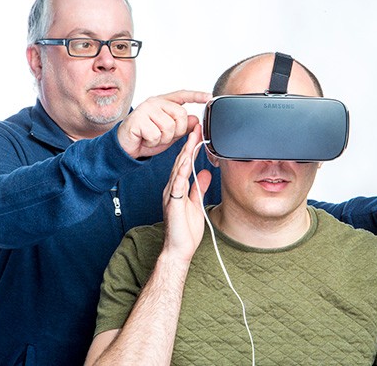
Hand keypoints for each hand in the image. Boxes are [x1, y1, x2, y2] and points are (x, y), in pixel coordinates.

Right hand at [117, 90, 211, 158]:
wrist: (126, 147)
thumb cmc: (146, 138)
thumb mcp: (169, 134)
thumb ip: (183, 126)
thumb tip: (196, 120)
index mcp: (163, 102)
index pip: (182, 95)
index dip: (196, 96)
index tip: (209, 96)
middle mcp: (155, 102)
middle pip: (181, 115)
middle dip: (177, 131)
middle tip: (163, 135)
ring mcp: (145, 109)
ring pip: (169, 127)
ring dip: (163, 139)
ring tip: (152, 137)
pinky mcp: (138, 119)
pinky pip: (156, 135)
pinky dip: (153, 142)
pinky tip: (145, 139)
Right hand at [161, 125, 211, 261]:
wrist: (179, 250)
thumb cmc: (185, 231)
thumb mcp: (196, 204)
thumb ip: (199, 188)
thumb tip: (205, 173)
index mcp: (178, 188)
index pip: (184, 163)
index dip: (191, 148)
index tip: (198, 134)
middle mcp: (172, 189)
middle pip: (180, 161)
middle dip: (188, 144)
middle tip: (196, 128)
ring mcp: (171, 195)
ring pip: (177, 169)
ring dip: (185, 153)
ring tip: (192, 138)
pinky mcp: (172, 204)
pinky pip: (176, 185)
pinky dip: (181, 172)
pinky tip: (185, 162)